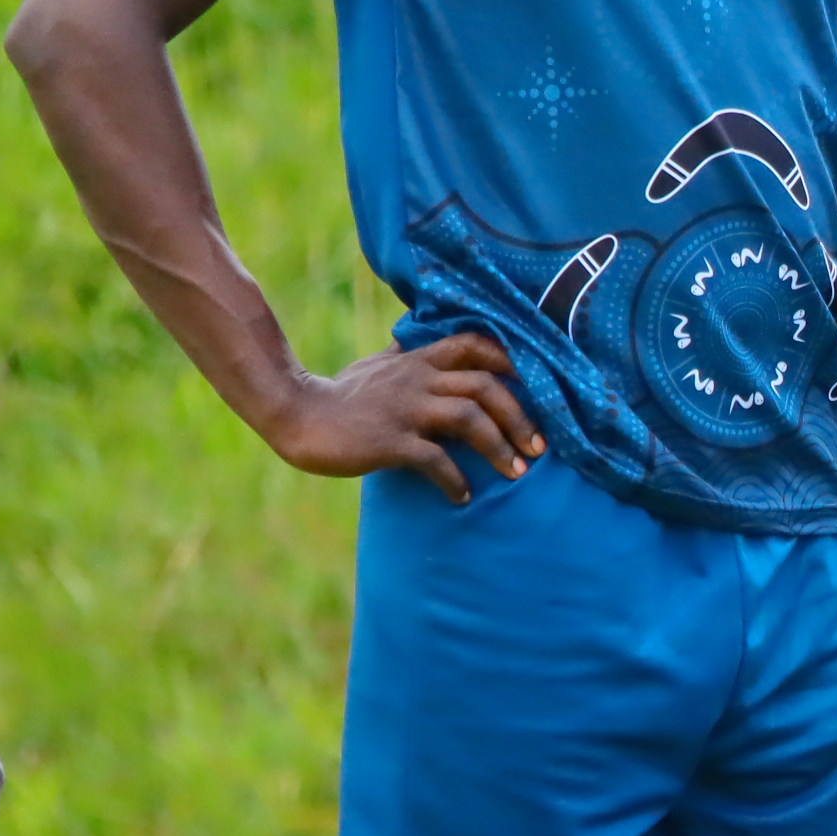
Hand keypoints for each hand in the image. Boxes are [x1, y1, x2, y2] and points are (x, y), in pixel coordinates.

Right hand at [260, 334, 544, 502]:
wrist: (294, 413)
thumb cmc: (340, 393)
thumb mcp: (378, 365)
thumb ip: (404, 354)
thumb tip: (412, 338)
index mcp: (419, 360)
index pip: (477, 345)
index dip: (514, 361)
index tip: (542, 386)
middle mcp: (417, 379)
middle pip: (485, 386)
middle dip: (521, 416)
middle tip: (540, 446)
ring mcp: (404, 409)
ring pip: (468, 418)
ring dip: (499, 447)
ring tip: (517, 472)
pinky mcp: (388, 441)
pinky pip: (434, 459)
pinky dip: (454, 480)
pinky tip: (461, 497)